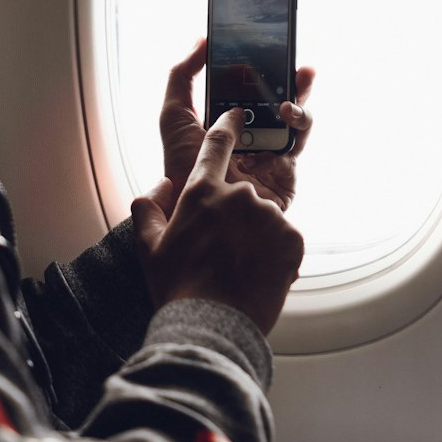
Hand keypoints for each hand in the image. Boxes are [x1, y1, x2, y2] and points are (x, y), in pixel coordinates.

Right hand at [132, 109, 304, 334]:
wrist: (214, 326)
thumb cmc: (179, 287)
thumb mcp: (148, 247)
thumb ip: (147, 208)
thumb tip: (159, 186)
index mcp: (202, 191)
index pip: (218, 144)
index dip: (228, 126)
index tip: (236, 115)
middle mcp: (239, 195)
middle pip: (242, 192)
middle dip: (237, 216)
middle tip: (224, 252)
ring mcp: (269, 215)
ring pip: (265, 218)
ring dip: (256, 237)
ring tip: (239, 270)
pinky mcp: (294, 237)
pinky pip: (285, 239)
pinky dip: (276, 253)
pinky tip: (258, 275)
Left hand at [158, 38, 314, 213]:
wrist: (198, 213)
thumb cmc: (180, 165)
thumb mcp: (174, 115)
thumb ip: (182, 76)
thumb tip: (202, 40)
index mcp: (224, 118)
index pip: (246, 85)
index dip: (256, 65)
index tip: (264, 43)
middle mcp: (250, 132)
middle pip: (275, 96)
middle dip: (287, 74)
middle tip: (292, 54)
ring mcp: (270, 149)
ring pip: (294, 114)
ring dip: (300, 92)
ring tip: (298, 77)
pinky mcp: (286, 168)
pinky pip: (300, 138)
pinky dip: (299, 120)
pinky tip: (286, 110)